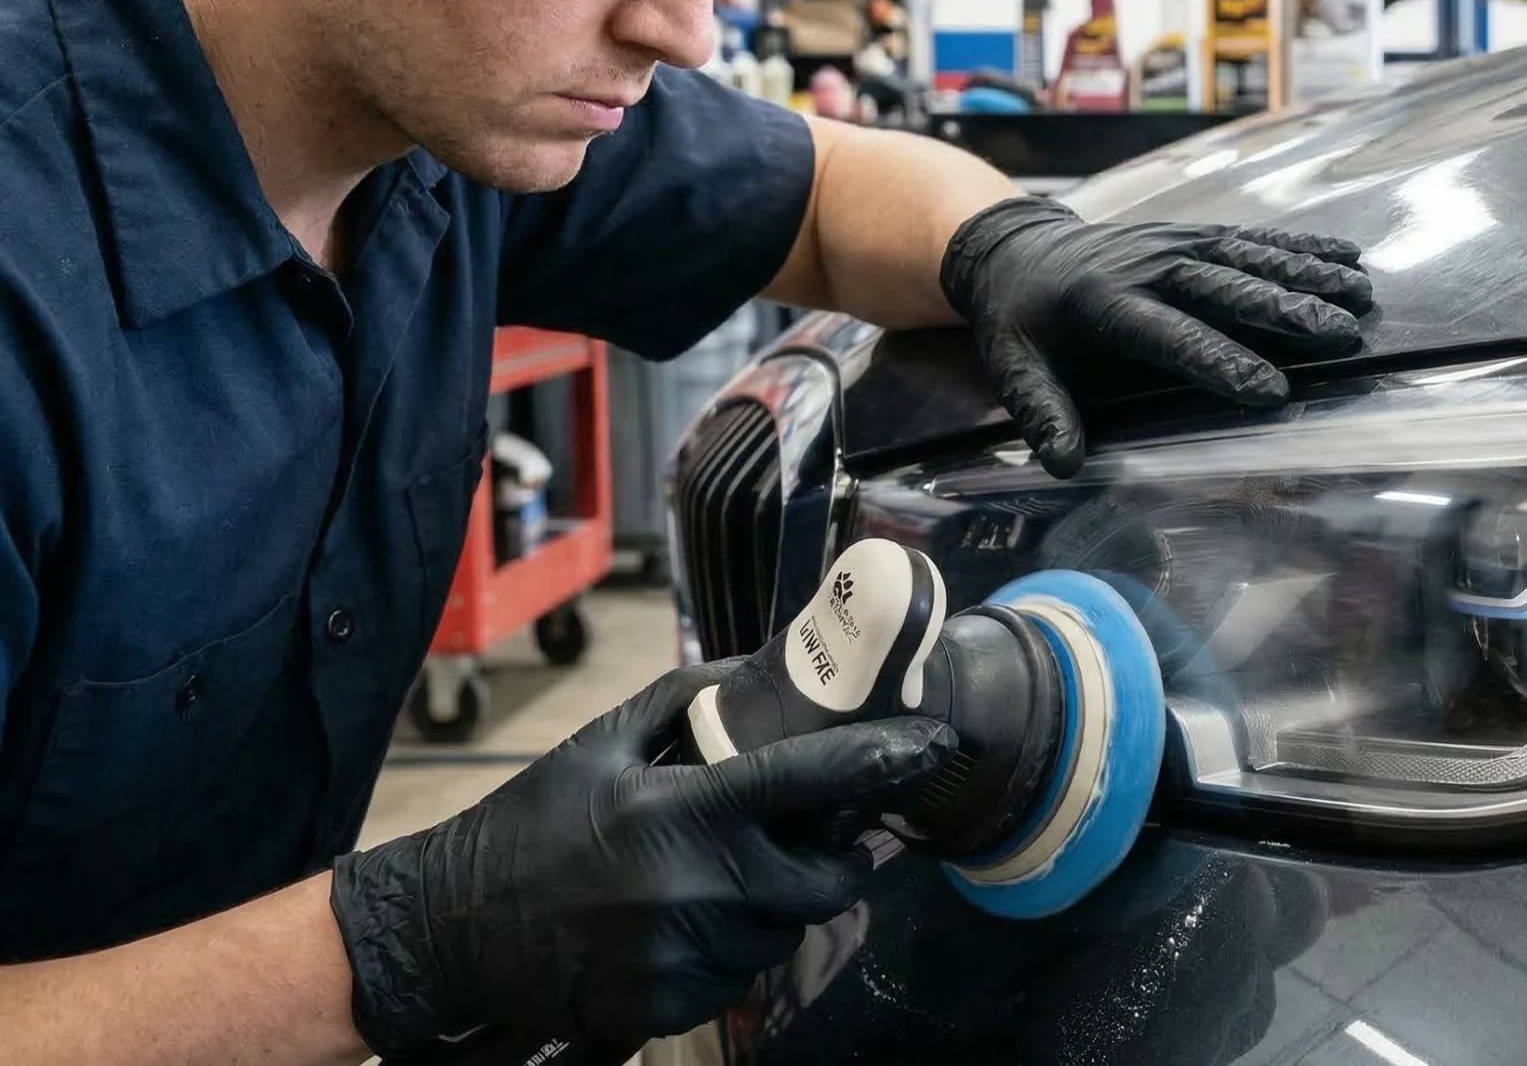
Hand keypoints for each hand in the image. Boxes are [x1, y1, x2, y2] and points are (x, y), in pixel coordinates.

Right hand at [330, 660, 953, 1052]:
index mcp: (680, 811)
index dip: (884, 760)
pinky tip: (688, 923)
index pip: (810, 780)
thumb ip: (688, 700)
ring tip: (727, 879)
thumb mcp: (601, 745)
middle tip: (823, 840)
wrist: (448, 932)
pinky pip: (741, 976)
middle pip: (824, 883)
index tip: (934, 744)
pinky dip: (735, 948)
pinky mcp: (669, 1007)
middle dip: (837, 861)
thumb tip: (762, 665)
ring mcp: (684, 957)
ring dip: (779, 907)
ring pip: (784, 934)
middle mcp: (693, 889)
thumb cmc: (528, 828)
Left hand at [939, 197, 1372, 476]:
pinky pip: (1254, 238)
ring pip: (1251, 258)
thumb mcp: (1013, 369)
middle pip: (1225, 288)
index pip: (1171, 335)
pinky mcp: (1194, 233)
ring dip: (1308, 276)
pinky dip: (1303, 247)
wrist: (1016, 245)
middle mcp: (1150, 266)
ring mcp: (1176, 242)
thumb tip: (1063, 464)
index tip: (1270, 389)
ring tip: (1361, 296)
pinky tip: (1349, 257)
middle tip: (1340, 333)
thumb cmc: (1022, 321)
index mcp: (1106, 303)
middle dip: (1285, 311)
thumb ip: (1043, 414)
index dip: (1221, 361)